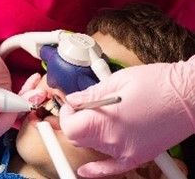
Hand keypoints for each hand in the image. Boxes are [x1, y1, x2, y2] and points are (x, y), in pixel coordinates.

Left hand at [59, 59, 194, 176]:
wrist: (186, 96)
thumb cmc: (156, 83)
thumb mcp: (117, 79)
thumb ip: (91, 93)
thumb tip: (74, 99)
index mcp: (107, 122)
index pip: (70, 127)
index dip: (66, 114)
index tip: (72, 104)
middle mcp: (115, 142)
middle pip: (79, 139)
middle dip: (75, 122)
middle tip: (81, 106)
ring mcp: (127, 153)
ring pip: (93, 149)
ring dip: (88, 135)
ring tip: (96, 117)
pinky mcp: (139, 157)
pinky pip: (112, 169)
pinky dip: (97, 170)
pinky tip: (86, 169)